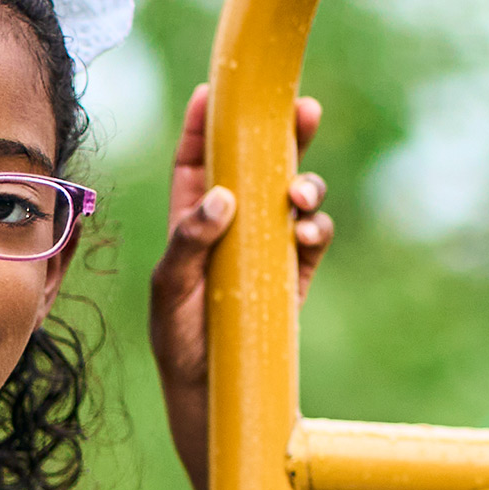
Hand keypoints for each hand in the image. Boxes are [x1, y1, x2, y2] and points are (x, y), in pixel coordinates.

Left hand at [148, 85, 331, 489]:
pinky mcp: (292, 277)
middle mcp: (229, 228)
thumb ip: (190, 242)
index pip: (198, 161)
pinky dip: (316, 230)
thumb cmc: (180, 343)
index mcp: (190, 221)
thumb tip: (223, 196)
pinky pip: (312, 240)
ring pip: (291, 198)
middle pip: (257, 165)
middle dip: (281, 135)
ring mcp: (264, 250)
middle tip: (304, 110)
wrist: (213, 400)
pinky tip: (308, 232)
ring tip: (301, 195)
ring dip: (305, 186)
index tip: (217, 89)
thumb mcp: (172, 291)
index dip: (207, 124)